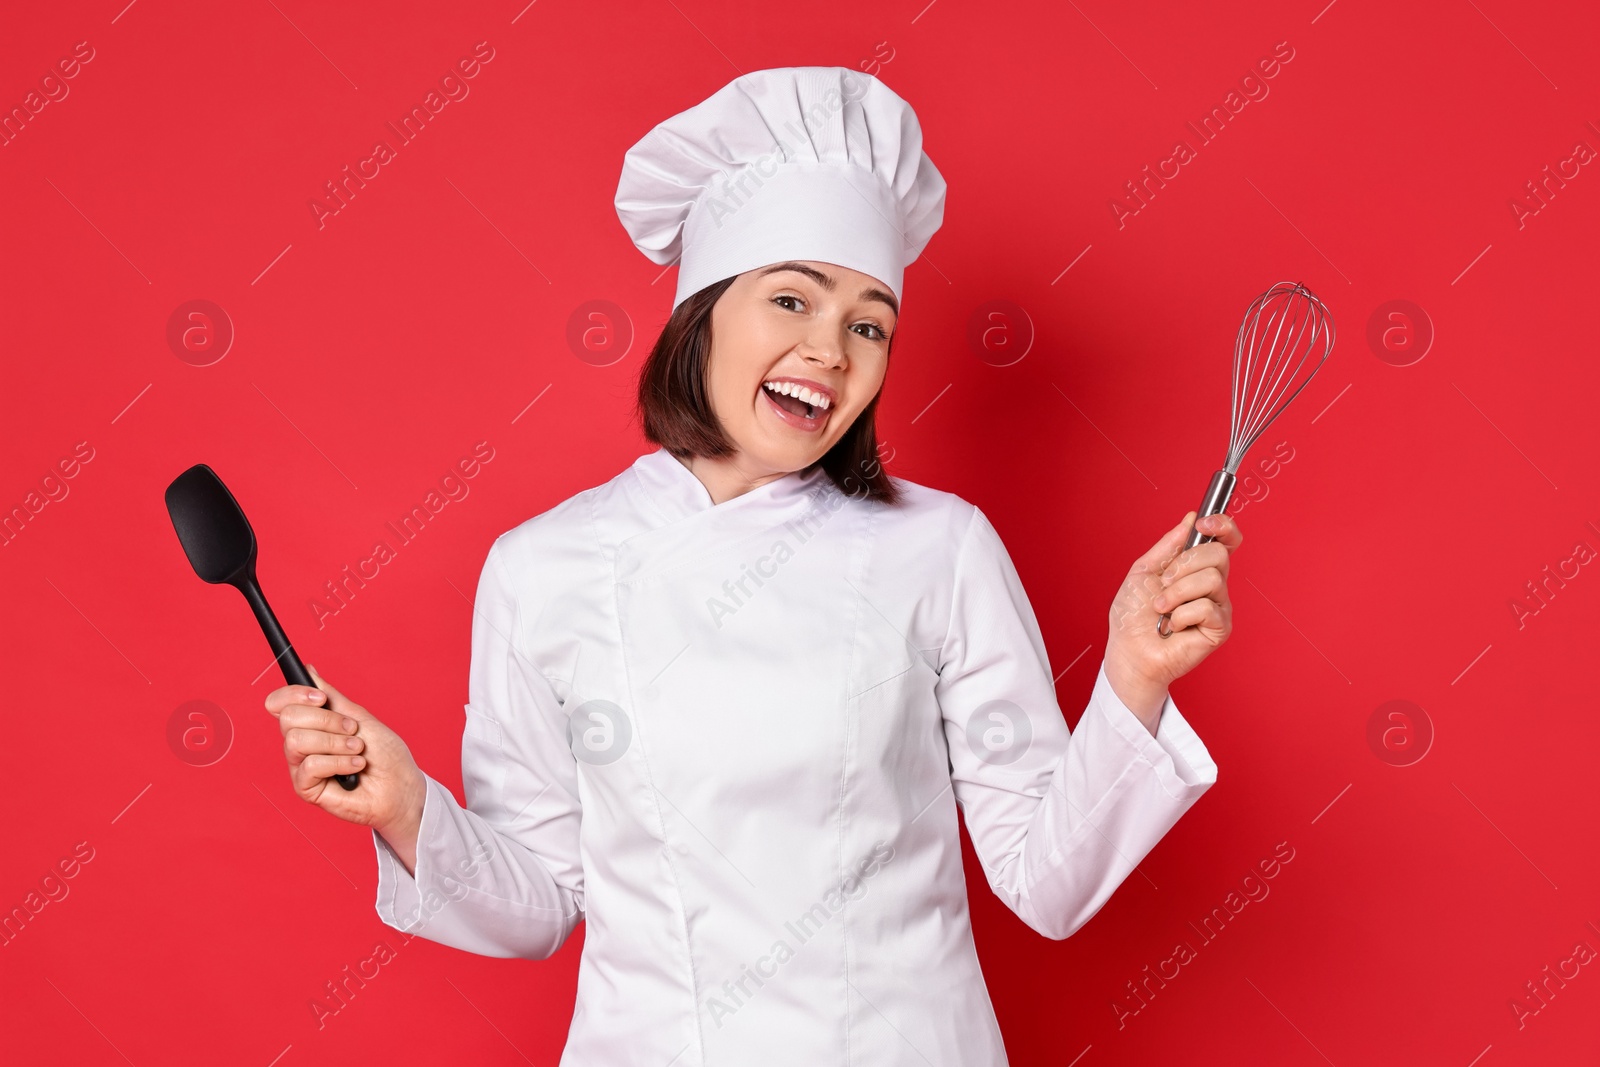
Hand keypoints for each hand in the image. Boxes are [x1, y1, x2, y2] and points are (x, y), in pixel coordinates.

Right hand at [264, 666, 427, 869]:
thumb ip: (331, 696)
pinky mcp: (306, 788)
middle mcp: (300, 743)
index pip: (279, 703)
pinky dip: (339, 762)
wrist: (400, 785)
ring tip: (357, 751)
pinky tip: (355, 768)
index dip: (294, 694)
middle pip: (287, 718)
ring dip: (335, 743)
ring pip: (296, 741)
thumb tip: (309, 670)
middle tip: (352, 730)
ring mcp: (301, 766)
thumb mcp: (359, 717)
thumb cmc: (384, 754)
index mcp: (310, 723)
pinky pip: (309, 765)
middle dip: (327, 721)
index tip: (321, 698)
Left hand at [1104, 511, 1241, 726]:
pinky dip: (1182, 615)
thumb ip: (1168, 545)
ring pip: (1213, 578)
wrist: (1129, 650)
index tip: (1204, 523)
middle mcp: (1213, 584)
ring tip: (1162, 609)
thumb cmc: (1133, 615)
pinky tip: (1174, 627)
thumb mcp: (1144, 570)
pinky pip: (1208, 607)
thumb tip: (1190, 518)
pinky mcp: (1220, 628)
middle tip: (1163, 584)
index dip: (1223, 526)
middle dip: (1184, 565)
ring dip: (1177, 592)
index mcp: (1196, 568)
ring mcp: (1219, 606)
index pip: (1226, 540)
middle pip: (1219, 554)